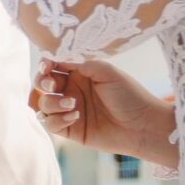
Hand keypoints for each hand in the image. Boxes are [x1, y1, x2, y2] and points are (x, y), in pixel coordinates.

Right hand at [33, 58, 175, 165]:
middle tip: (54, 86)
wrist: (143, 125)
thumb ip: (79, 61)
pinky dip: (57, 119)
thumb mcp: (105, 71)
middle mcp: (71, 90)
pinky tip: (75, 116)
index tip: (47, 67)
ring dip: (51, 103)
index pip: (53, 66)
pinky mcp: (70, 129)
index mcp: (79, 73)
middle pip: (42, 85)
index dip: (45, 65)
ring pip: (42, 104)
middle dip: (42, 84)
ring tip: (73, 104)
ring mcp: (68, 110)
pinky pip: (50, 123)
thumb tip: (54, 55)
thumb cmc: (129, 95)